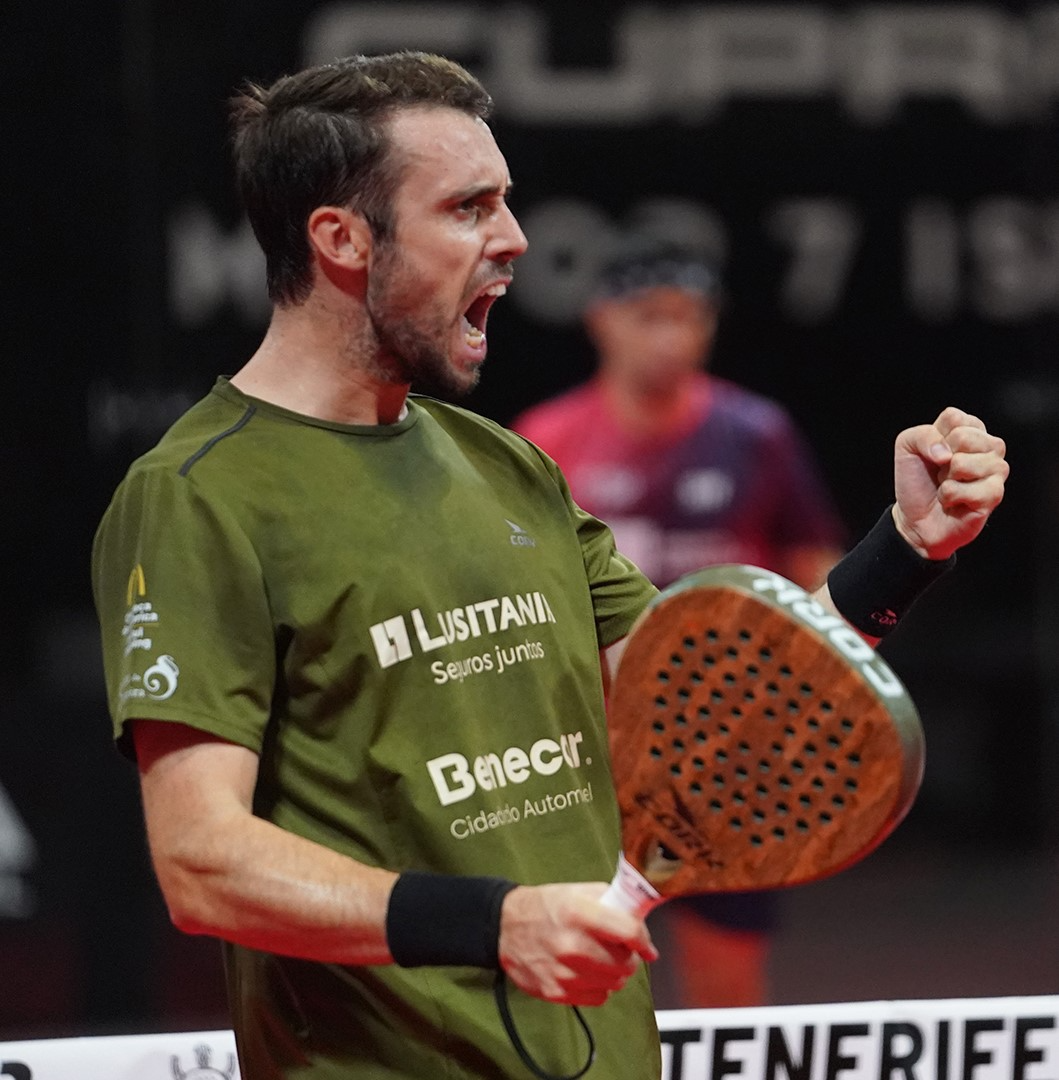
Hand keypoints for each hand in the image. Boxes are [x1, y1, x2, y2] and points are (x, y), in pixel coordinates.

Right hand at [498, 883, 656, 1005]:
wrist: (505, 927)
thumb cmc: (545, 906)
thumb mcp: (577, 891)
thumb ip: (611, 902)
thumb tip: (640, 916)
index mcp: (578, 913)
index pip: (628, 932)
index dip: (644, 941)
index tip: (648, 947)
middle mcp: (572, 945)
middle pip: (625, 963)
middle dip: (629, 957)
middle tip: (621, 949)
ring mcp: (564, 972)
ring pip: (614, 983)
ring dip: (615, 973)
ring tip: (602, 959)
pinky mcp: (556, 992)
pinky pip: (598, 997)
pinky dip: (599, 987)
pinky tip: (587, 972)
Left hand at [892, 407, 1008, 559]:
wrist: (916, 517)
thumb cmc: (917, 480)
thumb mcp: (907, 446)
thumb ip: (923, 435)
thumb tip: (947, 454)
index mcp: (972, 429)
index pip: (954, 418)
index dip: (935, 438)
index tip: (934, 453)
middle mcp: (990, 446)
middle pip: (963, 437)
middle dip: (941, 459)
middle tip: (941, 472)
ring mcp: (997, 469)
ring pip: (963, 463)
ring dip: (945, 479)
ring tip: (948, 485)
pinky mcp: (995, 494)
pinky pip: (964, 489)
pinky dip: (949, 497)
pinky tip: (955, 501)